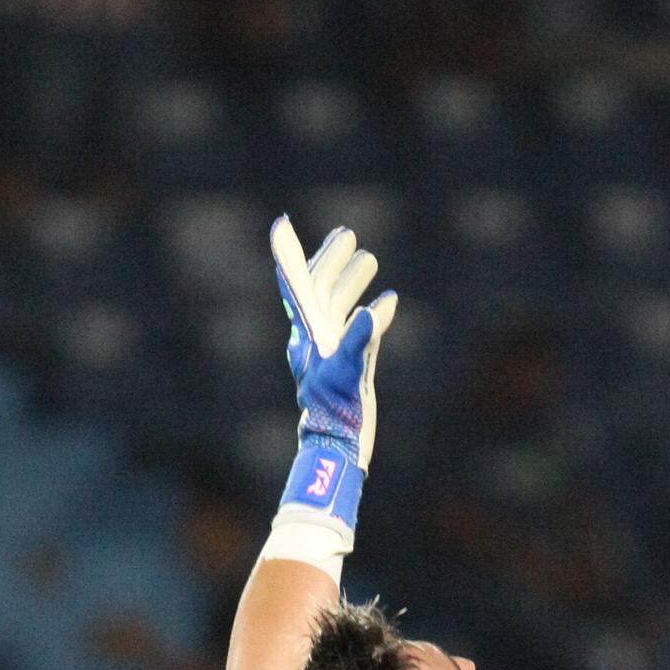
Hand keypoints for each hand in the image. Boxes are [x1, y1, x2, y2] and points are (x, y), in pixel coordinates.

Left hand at [270, 213, 397, 472]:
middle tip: (347, 235)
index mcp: (309, 332)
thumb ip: (358, 342)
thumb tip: (373, 312)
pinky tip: (388, 302)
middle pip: (318, 287)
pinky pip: (357, 329)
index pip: (296, 284)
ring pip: (337, 305)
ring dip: (350, 281)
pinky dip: (371, 313)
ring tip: (369, 259)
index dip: (288, 253)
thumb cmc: (336, 413)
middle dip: (331, 259)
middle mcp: (316, 337)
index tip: (281, 223)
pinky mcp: (348, 365)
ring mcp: (332, 350)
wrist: (336, 446)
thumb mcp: (348, 376)